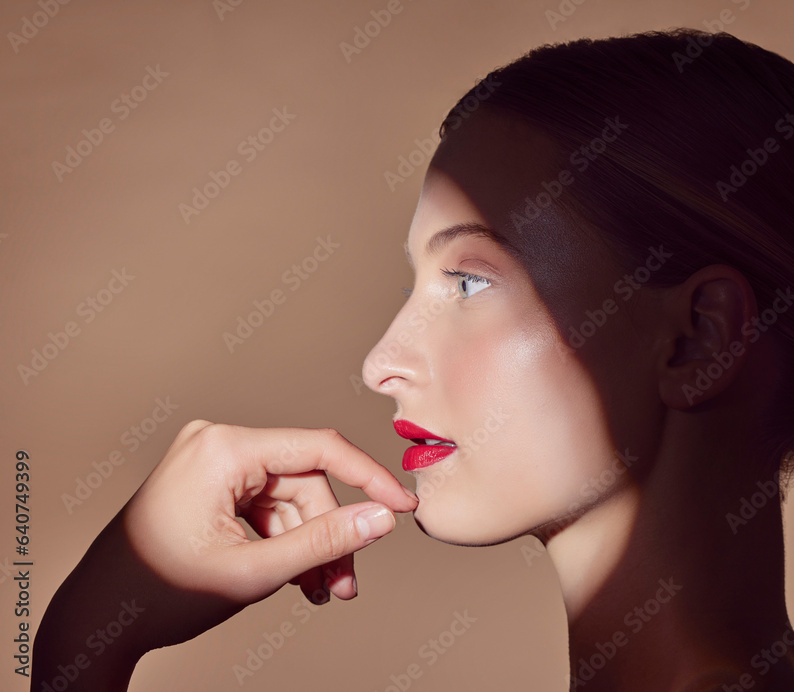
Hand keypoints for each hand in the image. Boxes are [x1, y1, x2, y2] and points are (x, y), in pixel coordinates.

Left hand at [34, 419, 417, 683]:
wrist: (97, 619)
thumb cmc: (159, 593)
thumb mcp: (254, 571)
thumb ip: (325, 541)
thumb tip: (382, 516)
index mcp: (223, 448)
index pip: (320, 449)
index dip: (370, 479)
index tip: (404, 507)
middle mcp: (218, 443)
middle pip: (306, 484)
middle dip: (327, 537)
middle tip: (340, 586)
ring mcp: (212, 462)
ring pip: (291, 501)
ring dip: (307, 547)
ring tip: (316, 593)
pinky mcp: (211, 483)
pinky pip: (267, 507)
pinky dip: (283, 542)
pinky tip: (293, 578)